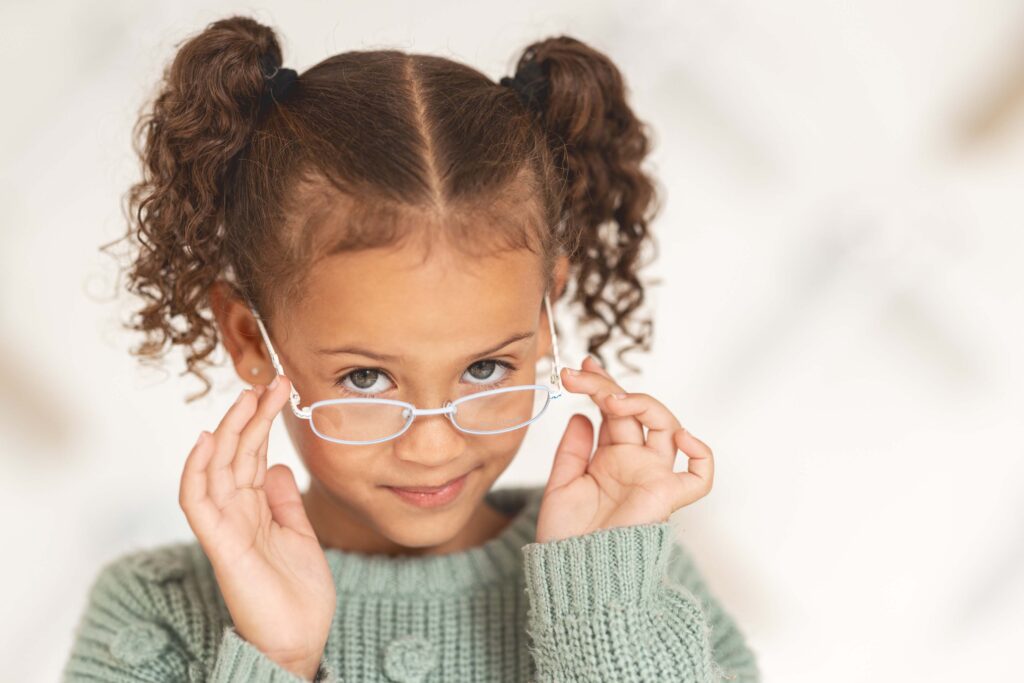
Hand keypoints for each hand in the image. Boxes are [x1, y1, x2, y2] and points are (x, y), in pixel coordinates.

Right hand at [179, 377, 334, 679]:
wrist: (298, 639)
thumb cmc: (297, 594)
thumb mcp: (299, 534)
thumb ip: (285, 501)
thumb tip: (280, 465)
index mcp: (255, 509)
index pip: (253, 456)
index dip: (262, 422)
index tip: (281, 391)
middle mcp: (236, 513)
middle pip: (237, 455)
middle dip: (251, 416)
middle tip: (272, 383)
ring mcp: (226, 527)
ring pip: (218, 469)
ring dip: (230, 431)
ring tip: (246, 397)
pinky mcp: (221, 545)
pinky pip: (199, 503)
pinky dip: (199, 470)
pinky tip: (210, 440)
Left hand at [535, 355, 713, 543]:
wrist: (572, 570)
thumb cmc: (566, 536)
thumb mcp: (561, 483)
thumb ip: (572, 449)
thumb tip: (582, 415)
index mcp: (611, 458)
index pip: (615, 411)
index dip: (601, 386)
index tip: (580, 368)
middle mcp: (635, 462)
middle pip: (637, 411)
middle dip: (610, 387)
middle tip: (582, 374)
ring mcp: (653, 476)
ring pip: (667, 426)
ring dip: (641, 403)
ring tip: (609, 399)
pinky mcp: (667, 497)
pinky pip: (699, 475)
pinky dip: (700, 453)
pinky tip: (679, 436)